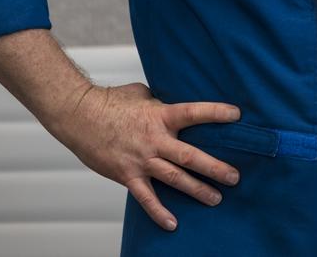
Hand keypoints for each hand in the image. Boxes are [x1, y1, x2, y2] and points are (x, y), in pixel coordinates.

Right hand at [52, 81, 241, 230]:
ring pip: (175, 178)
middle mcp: (155, 140)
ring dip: (197, 190)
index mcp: (161, 116)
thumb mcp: (142, 94)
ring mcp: (142, 160)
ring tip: (216, 199)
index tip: (237, 115)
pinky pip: (146, 198)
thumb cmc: (110, 101)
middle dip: (215, 168)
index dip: (216, 113)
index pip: (194, 112)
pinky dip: (159, 212)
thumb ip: (160, 102)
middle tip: (235, 177)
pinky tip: (172, 224)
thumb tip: (173, 102)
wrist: (79, 116)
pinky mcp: (127, 175)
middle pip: (191, 156)